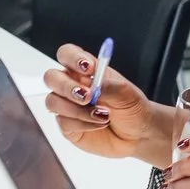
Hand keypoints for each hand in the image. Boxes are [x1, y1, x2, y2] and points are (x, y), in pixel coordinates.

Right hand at [41, 44, 178, 164]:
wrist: (138, 134)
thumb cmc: (132, 108)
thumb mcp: (126, 93)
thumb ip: (107, 86)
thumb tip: (92, 86)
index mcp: (86, 70)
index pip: (67, 54)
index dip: (72, 58)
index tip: (88, 68)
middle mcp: (72, 85)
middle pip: (51, 77)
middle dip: (67, 87)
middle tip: (87, 96)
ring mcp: (67, 106)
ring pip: (53, 102)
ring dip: (77, 110)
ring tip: (103, 115)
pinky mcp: (67, 126)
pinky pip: (63, 122)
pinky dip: (83, 124)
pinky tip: (99, 124)